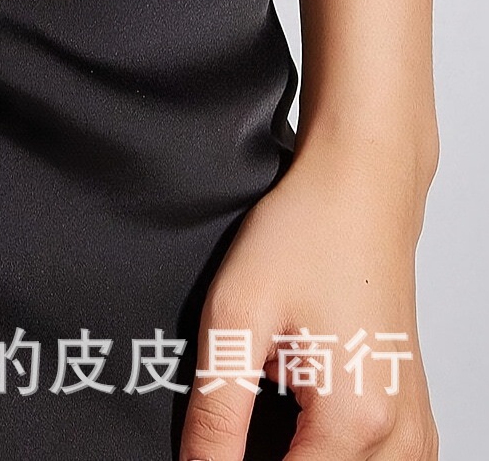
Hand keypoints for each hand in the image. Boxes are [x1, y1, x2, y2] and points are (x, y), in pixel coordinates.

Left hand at [178, 140, 437, 459]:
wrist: (361, 188)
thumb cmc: (307, 234)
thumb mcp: (236, 316)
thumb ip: (218, 410)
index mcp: (354, 420)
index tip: (208, 452)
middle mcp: (398, 437)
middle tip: (233, 415)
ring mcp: (414, 429)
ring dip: (299, 457)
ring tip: (260, 405)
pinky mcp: (412, 414)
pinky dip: (329, 453)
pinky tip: (292, 419)